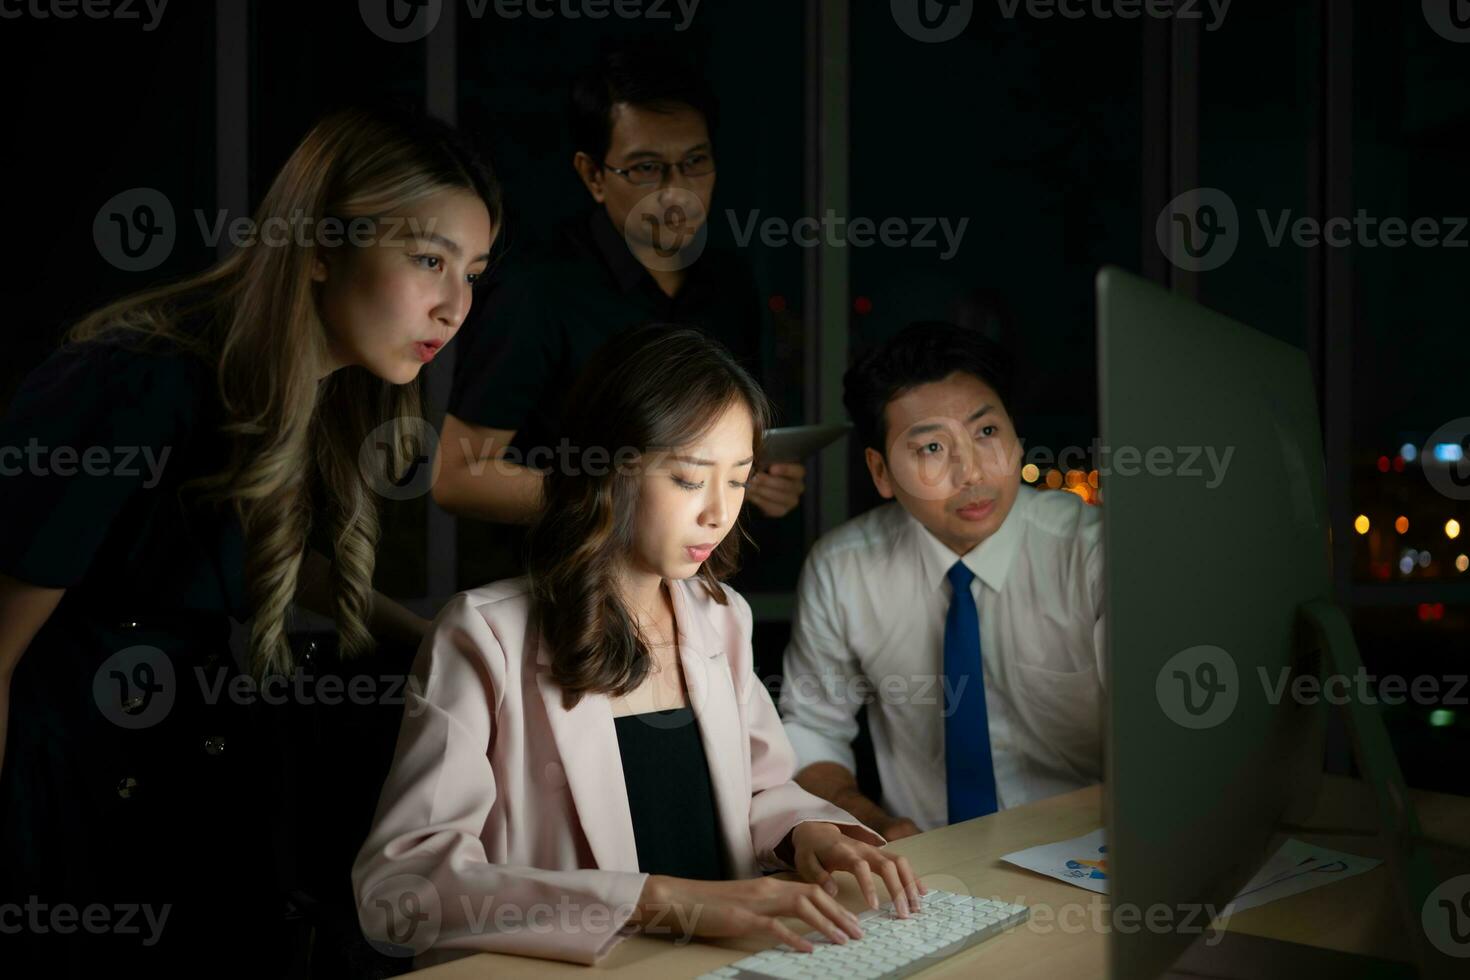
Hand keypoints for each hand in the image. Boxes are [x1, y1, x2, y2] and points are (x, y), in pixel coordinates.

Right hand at [634, 874, 866, 952]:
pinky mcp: (742, 917)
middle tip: (858, 932)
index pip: (812, 890)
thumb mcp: (747, 904)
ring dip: (826, 924)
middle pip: (813, 896)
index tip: (853, 922)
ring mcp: (755, 903)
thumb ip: (770, 908)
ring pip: (801, 907)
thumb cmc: (712, 904)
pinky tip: (808, 948)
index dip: (836, 906)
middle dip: (840, 914)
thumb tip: (791, 922)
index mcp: (770, 887)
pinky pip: (774, 926)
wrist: (680, 899)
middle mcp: (767, 890)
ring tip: (843, 940)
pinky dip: (794, 937)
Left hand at [747, 463, 805, 517]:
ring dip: (762, 492)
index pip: (798, 471)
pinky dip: (760, 501)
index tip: (771, 469)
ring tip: (750, 487)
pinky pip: (772, 508)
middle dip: (768, 482)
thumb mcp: (767, 463)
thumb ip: (765, 462)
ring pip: (779, 498)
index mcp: (798, 473)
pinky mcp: (782, 511)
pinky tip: (751, 495)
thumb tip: (758, 465)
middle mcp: (798, 487)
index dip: (786, 470)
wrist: (763, 488)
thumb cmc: (767, 471)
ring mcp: (792, 501)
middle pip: (786, 485)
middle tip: (754, 479)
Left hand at [790, 821, 925, 916]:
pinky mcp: (881, 853)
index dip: (868, 885)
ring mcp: (874, 850)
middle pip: (887, 865)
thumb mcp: (805, 862)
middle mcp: (864, 849)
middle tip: (904, 913)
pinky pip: (901, 862)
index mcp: (844, 851)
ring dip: (910, 883)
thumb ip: (818, 876)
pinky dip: (912, 876)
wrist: (817, 830)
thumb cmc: (811, 850)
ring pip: (899, 862)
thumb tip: (832, 891)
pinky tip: (921, 892)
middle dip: (898, 889)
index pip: (860, 866)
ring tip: (917, 906)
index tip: (873, 906)